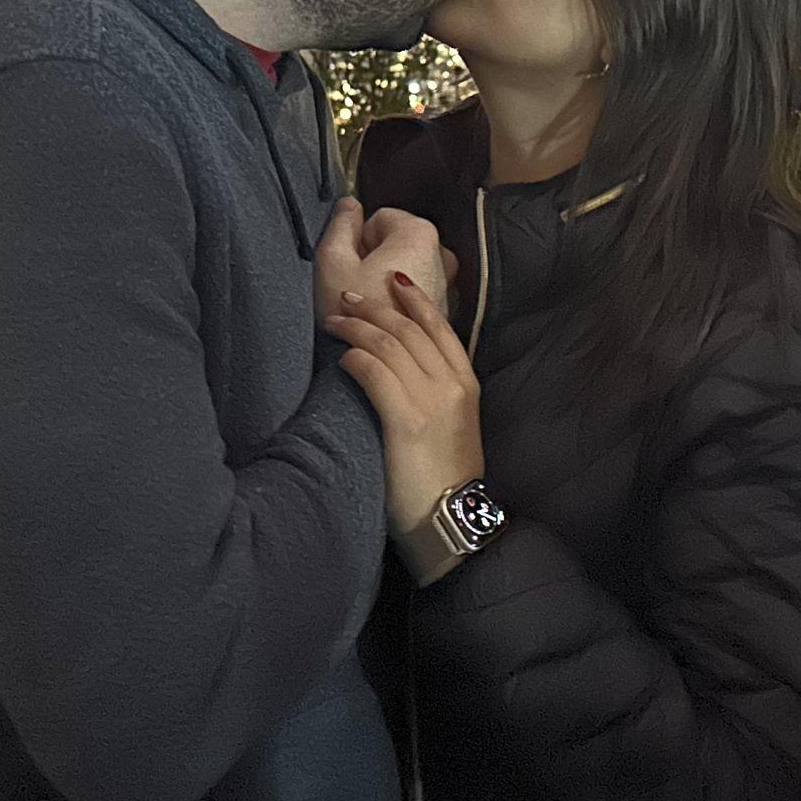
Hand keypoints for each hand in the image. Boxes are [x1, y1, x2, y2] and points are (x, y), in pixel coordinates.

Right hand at [314, 199, 456, 327]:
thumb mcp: (332, 263)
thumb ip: (340, 225)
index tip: (351, 266)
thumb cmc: (354, 318)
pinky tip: (384, 320)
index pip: (380, 218)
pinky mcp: (446, 310)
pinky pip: (419, 292)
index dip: (359, 239)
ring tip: (369, 306)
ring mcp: (448, 284)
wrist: (384, 372)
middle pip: (398, 242)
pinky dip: (401, 300)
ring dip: (387, 281)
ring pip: (408, 268)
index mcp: (419, 234)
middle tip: (356, 287)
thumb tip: (349, 204)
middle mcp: (442, 255)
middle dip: (375, 259)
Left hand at [321, 280, 484, 535]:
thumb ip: (434, 389)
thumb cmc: (442, 477)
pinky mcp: (407, 421)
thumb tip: (402, 363)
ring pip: (389, 344)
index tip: (393, 279)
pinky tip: (341, 359)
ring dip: (357, 327)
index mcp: (466, 383)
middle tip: (348, 297)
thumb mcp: (452, 423)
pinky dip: (355, 359)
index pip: (439, 326)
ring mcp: (431, 401)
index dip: (415, 298)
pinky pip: (375, 372)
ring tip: (335, 321)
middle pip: (409, 329)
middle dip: (375, 307)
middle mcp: (452, 385)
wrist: (449, 520)